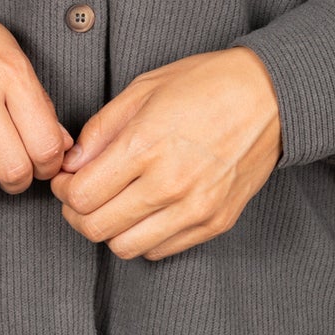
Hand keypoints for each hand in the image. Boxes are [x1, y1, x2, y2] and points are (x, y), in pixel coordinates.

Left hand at [50, 47, 281, 259]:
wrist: (271, 97)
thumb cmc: (206, 84)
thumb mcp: (143, 89)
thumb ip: (101, 130)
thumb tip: (72, 165)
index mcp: (146, 144)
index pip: (81, 196)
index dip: (63, 190)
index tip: (67, 179)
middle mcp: (170, 183)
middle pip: (96, 228)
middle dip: (77, 214)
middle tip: (82, 195)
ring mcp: (196, 208)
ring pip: (125, 248)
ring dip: (109, 229)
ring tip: (113, 204)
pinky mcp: (215, 222)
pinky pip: (160, 250)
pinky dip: (143, 237)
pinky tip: (145, 211)